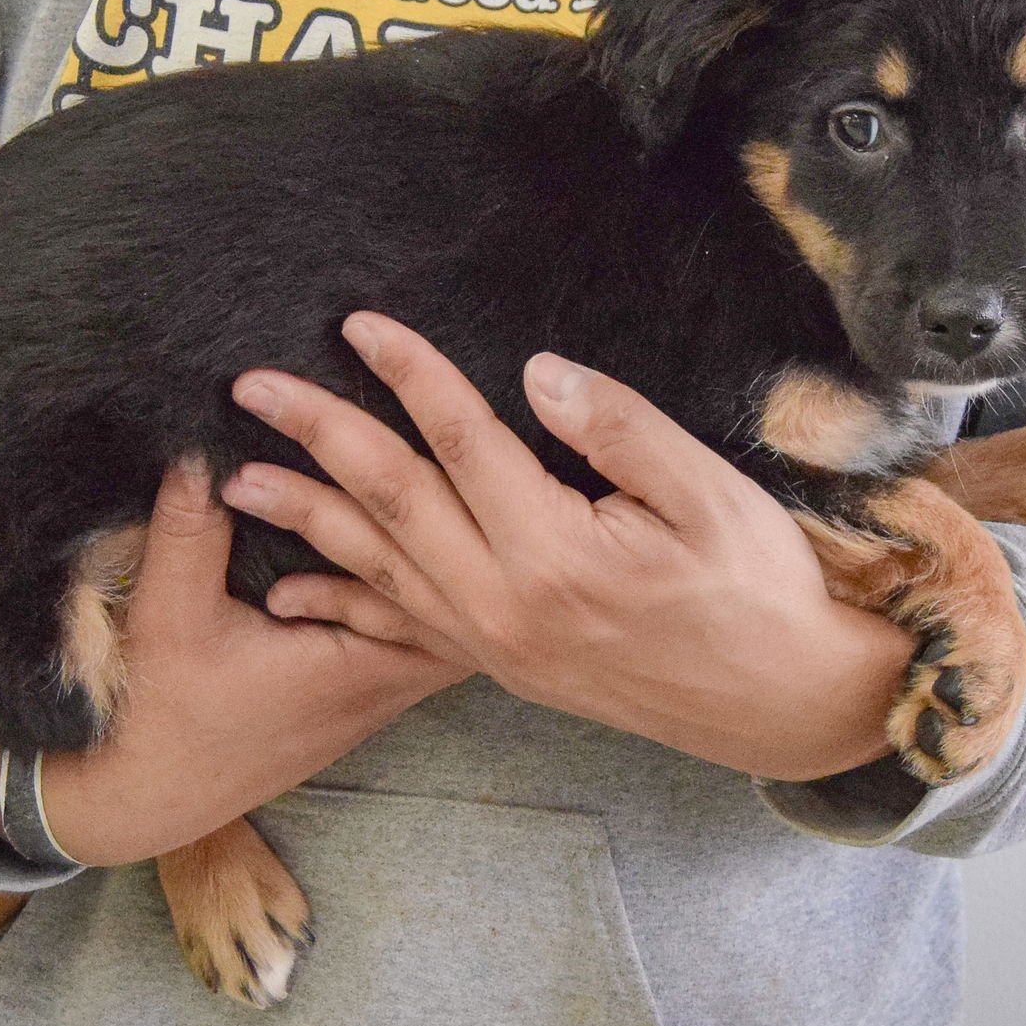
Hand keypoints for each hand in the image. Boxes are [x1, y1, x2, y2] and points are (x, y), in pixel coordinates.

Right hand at [0, 459, 466, 866]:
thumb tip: (203, 445)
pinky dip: (415, 591)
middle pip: (472, 606)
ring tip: (451, 492)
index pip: (456, 593)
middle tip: (470, 469)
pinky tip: (407, 543)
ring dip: (447, 564)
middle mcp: (385, 685)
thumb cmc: (162, 715)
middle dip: (474, 540)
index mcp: (361, 665)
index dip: (464, 527)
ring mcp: (376, 695)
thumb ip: (190, 528)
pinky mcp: (358, 696)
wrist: (145, 796)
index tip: (461, 467)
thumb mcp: (169, 614)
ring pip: (448, 625)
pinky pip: (414, 637)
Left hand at [221, 313, 915, 782]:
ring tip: (240, 479)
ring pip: (377, 569)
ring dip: (306, 517)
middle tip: (251, 387)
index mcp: (554, 554)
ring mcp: (495, 645)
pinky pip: (398, 630)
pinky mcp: (502, 666)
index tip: (358, 323)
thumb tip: (534, 374)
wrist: (786, 703)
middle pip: (390, 502)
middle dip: (318, 435)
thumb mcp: (710, 496)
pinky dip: (340, 603)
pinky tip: (291, 591)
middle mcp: (504, 606)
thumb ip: (617, 429)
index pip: (460, 441)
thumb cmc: (760, 589)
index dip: (409, 373)